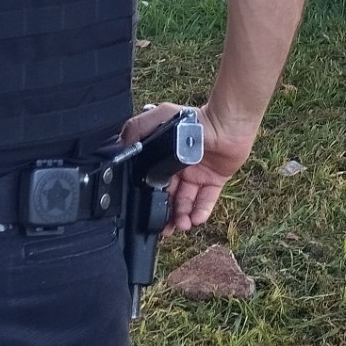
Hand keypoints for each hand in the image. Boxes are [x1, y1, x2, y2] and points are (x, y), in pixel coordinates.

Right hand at [121, 102, 255, 234]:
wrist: (225, 123)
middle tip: (163, 228)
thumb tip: (120, 143)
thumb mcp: (160, 117)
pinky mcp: (215, 180)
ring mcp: (199, 176)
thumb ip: (138, 128)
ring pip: (187, 202)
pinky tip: (196, 219)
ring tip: (181, 226)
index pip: (156, 183)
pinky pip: (206, 200)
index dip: (152, 199)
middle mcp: (181, 169)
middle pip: (170, 197)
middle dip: (166, 214)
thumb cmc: (193, 119)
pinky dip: (201, 211)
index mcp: (167, 158)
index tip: (146, 214)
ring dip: (182, 216)